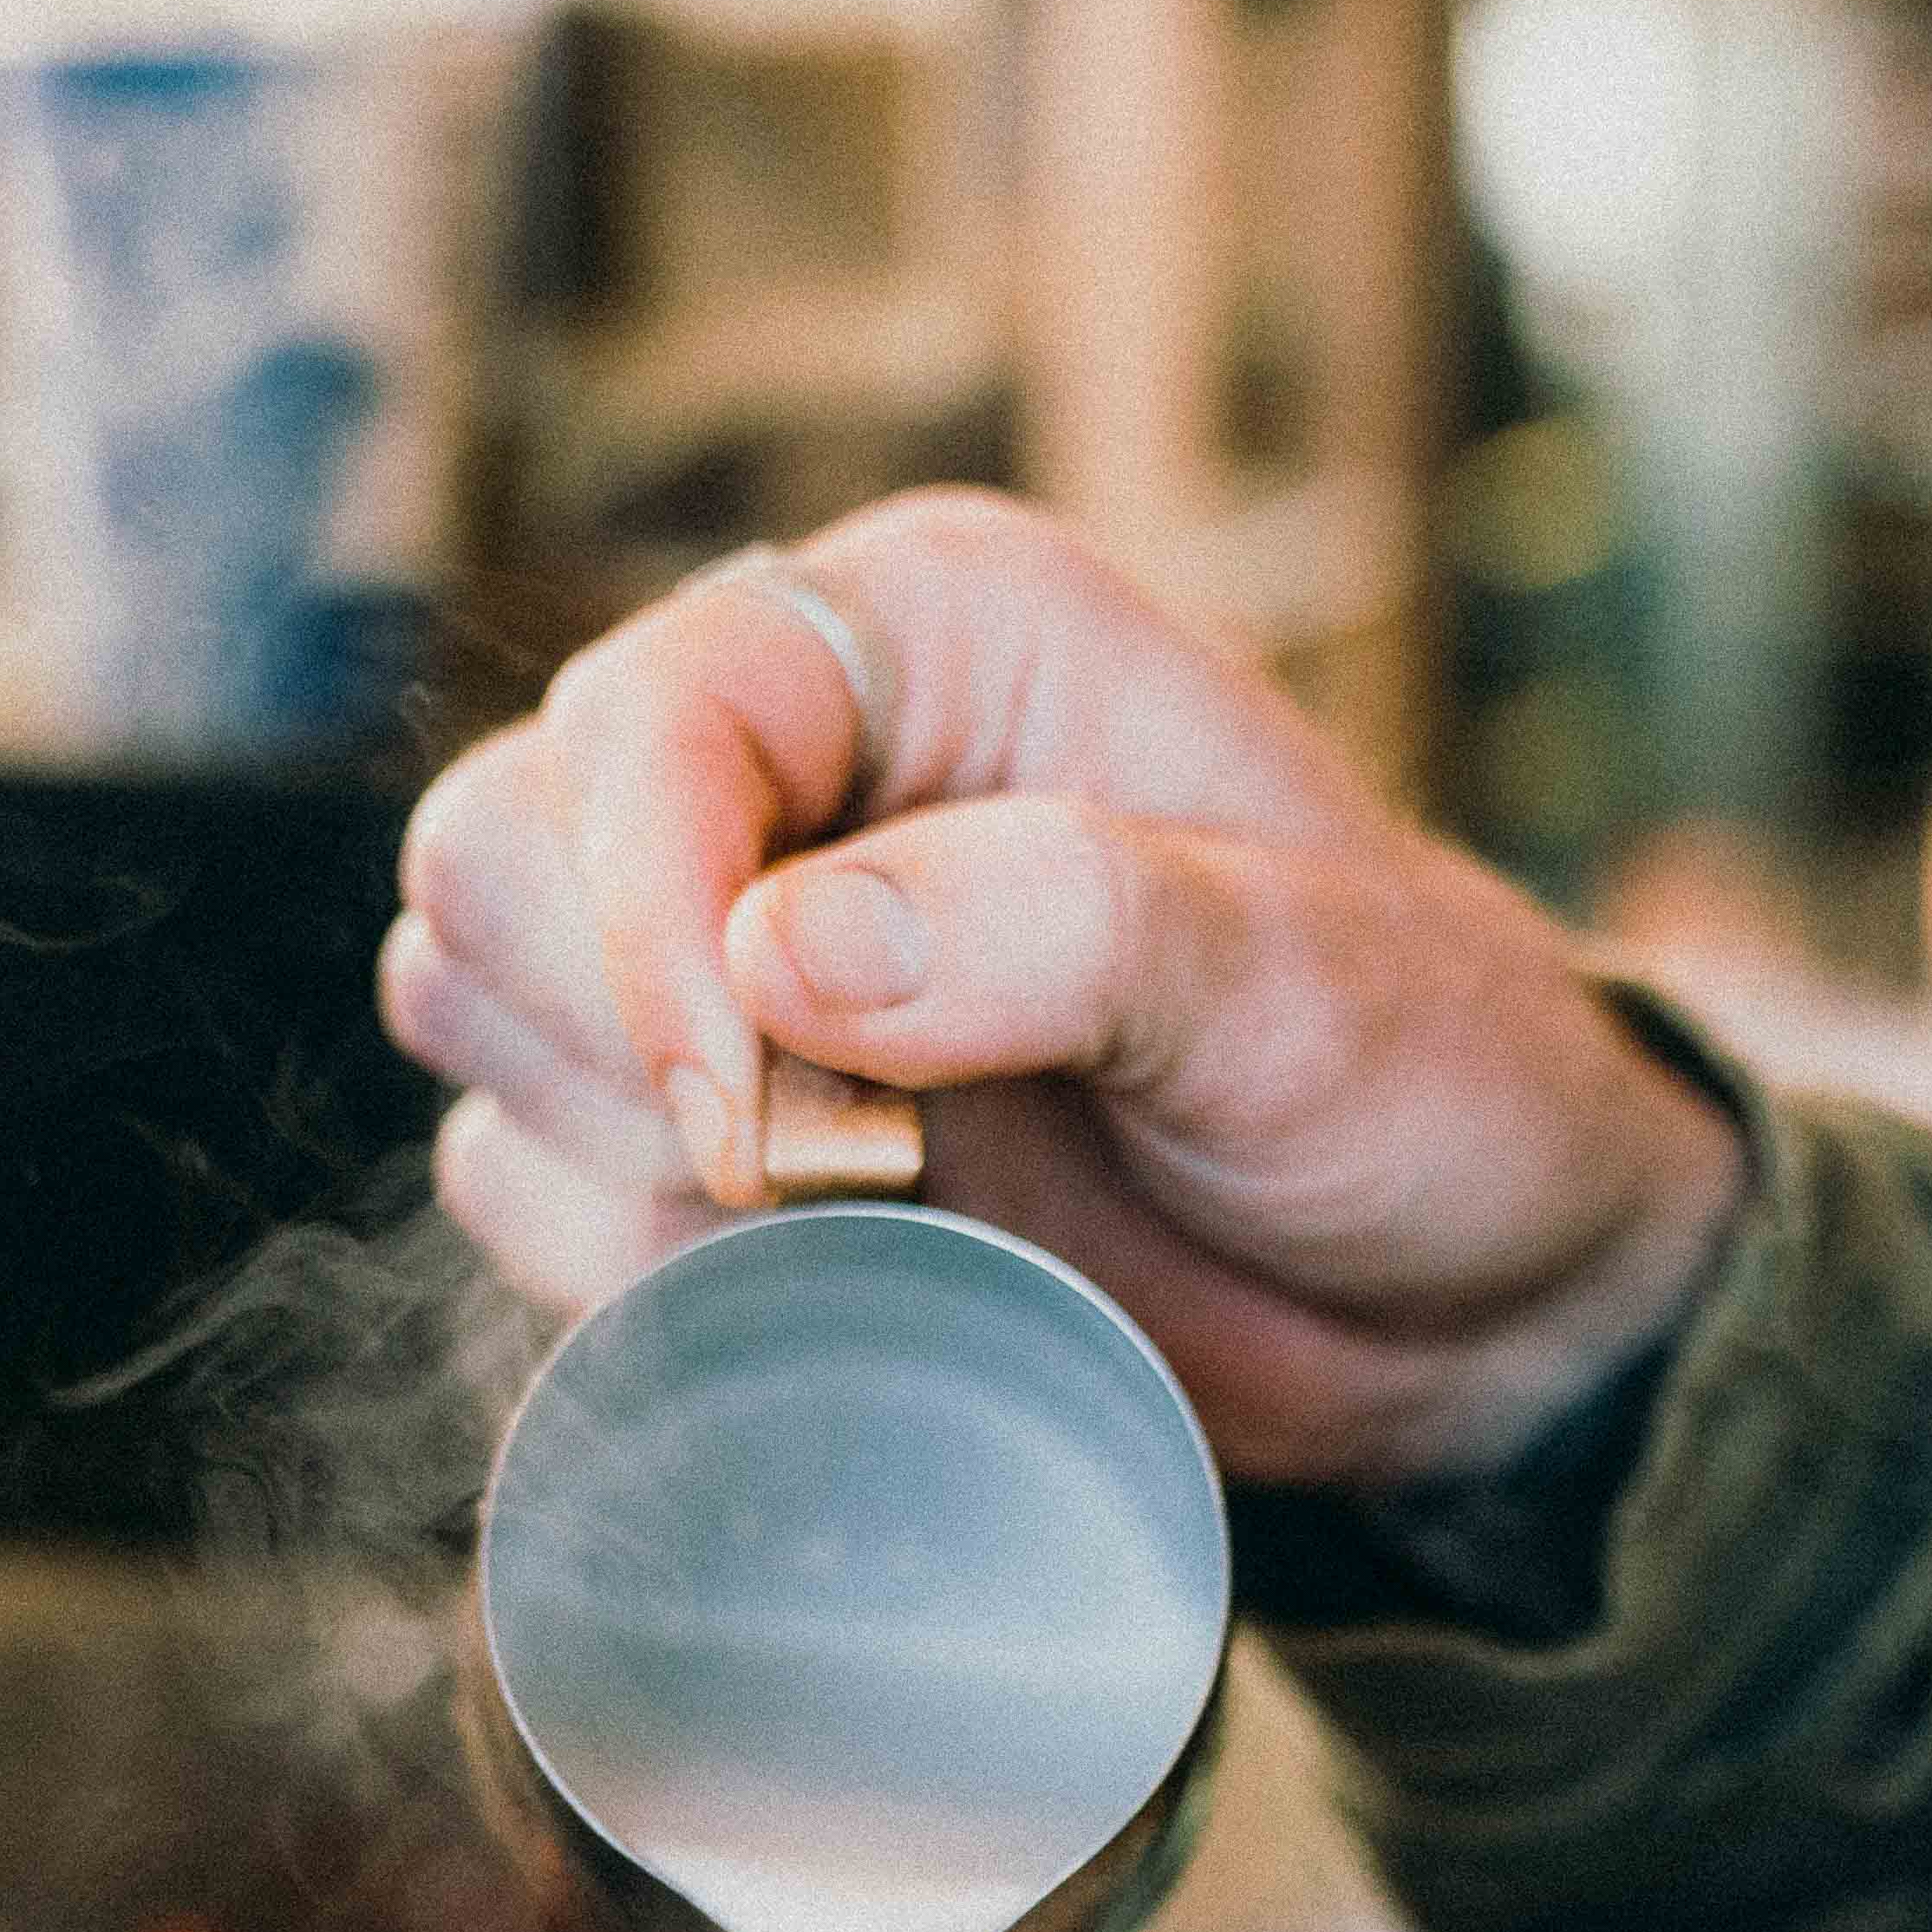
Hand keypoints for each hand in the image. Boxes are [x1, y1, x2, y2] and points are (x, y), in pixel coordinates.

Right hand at [382, 490, 1745, 1485]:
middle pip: (494, 857)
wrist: (1458, 1292)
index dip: (642, 912)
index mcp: (926, 639)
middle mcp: (794, 769)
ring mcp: (728, 955)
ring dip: (623, 1162)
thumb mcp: (1298, 985)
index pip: (643, 721)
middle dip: (617, 1044)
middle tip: (837, 1174)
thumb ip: (1060, 930)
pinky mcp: (707, 1130)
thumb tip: (780, 952)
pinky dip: (629, 1261)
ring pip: (472, 1015)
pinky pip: (519, 1180)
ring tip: (875, 1218)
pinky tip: (829, 1283)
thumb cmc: (1423, 1078)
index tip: (746, 1104)